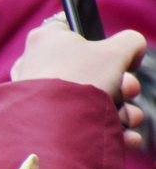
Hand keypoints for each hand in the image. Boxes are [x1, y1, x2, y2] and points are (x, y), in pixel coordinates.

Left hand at [13, 21, 146, 146]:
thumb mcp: (116, 51)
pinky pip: (77, 121)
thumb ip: (129, 42)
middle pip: (90, 71)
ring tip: (130, 119)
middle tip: (130, 91)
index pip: (77, 31)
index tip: (120, 58)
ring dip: (119, 110)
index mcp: (47, 38)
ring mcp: (36, 94)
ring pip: (87, 99)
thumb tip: (132, 48)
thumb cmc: (81, 78)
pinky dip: (104, 128)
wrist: (53, 125)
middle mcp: (36, 63)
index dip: (104, 45)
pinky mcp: (41, 120)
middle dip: (121, 85)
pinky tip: (126, 137)